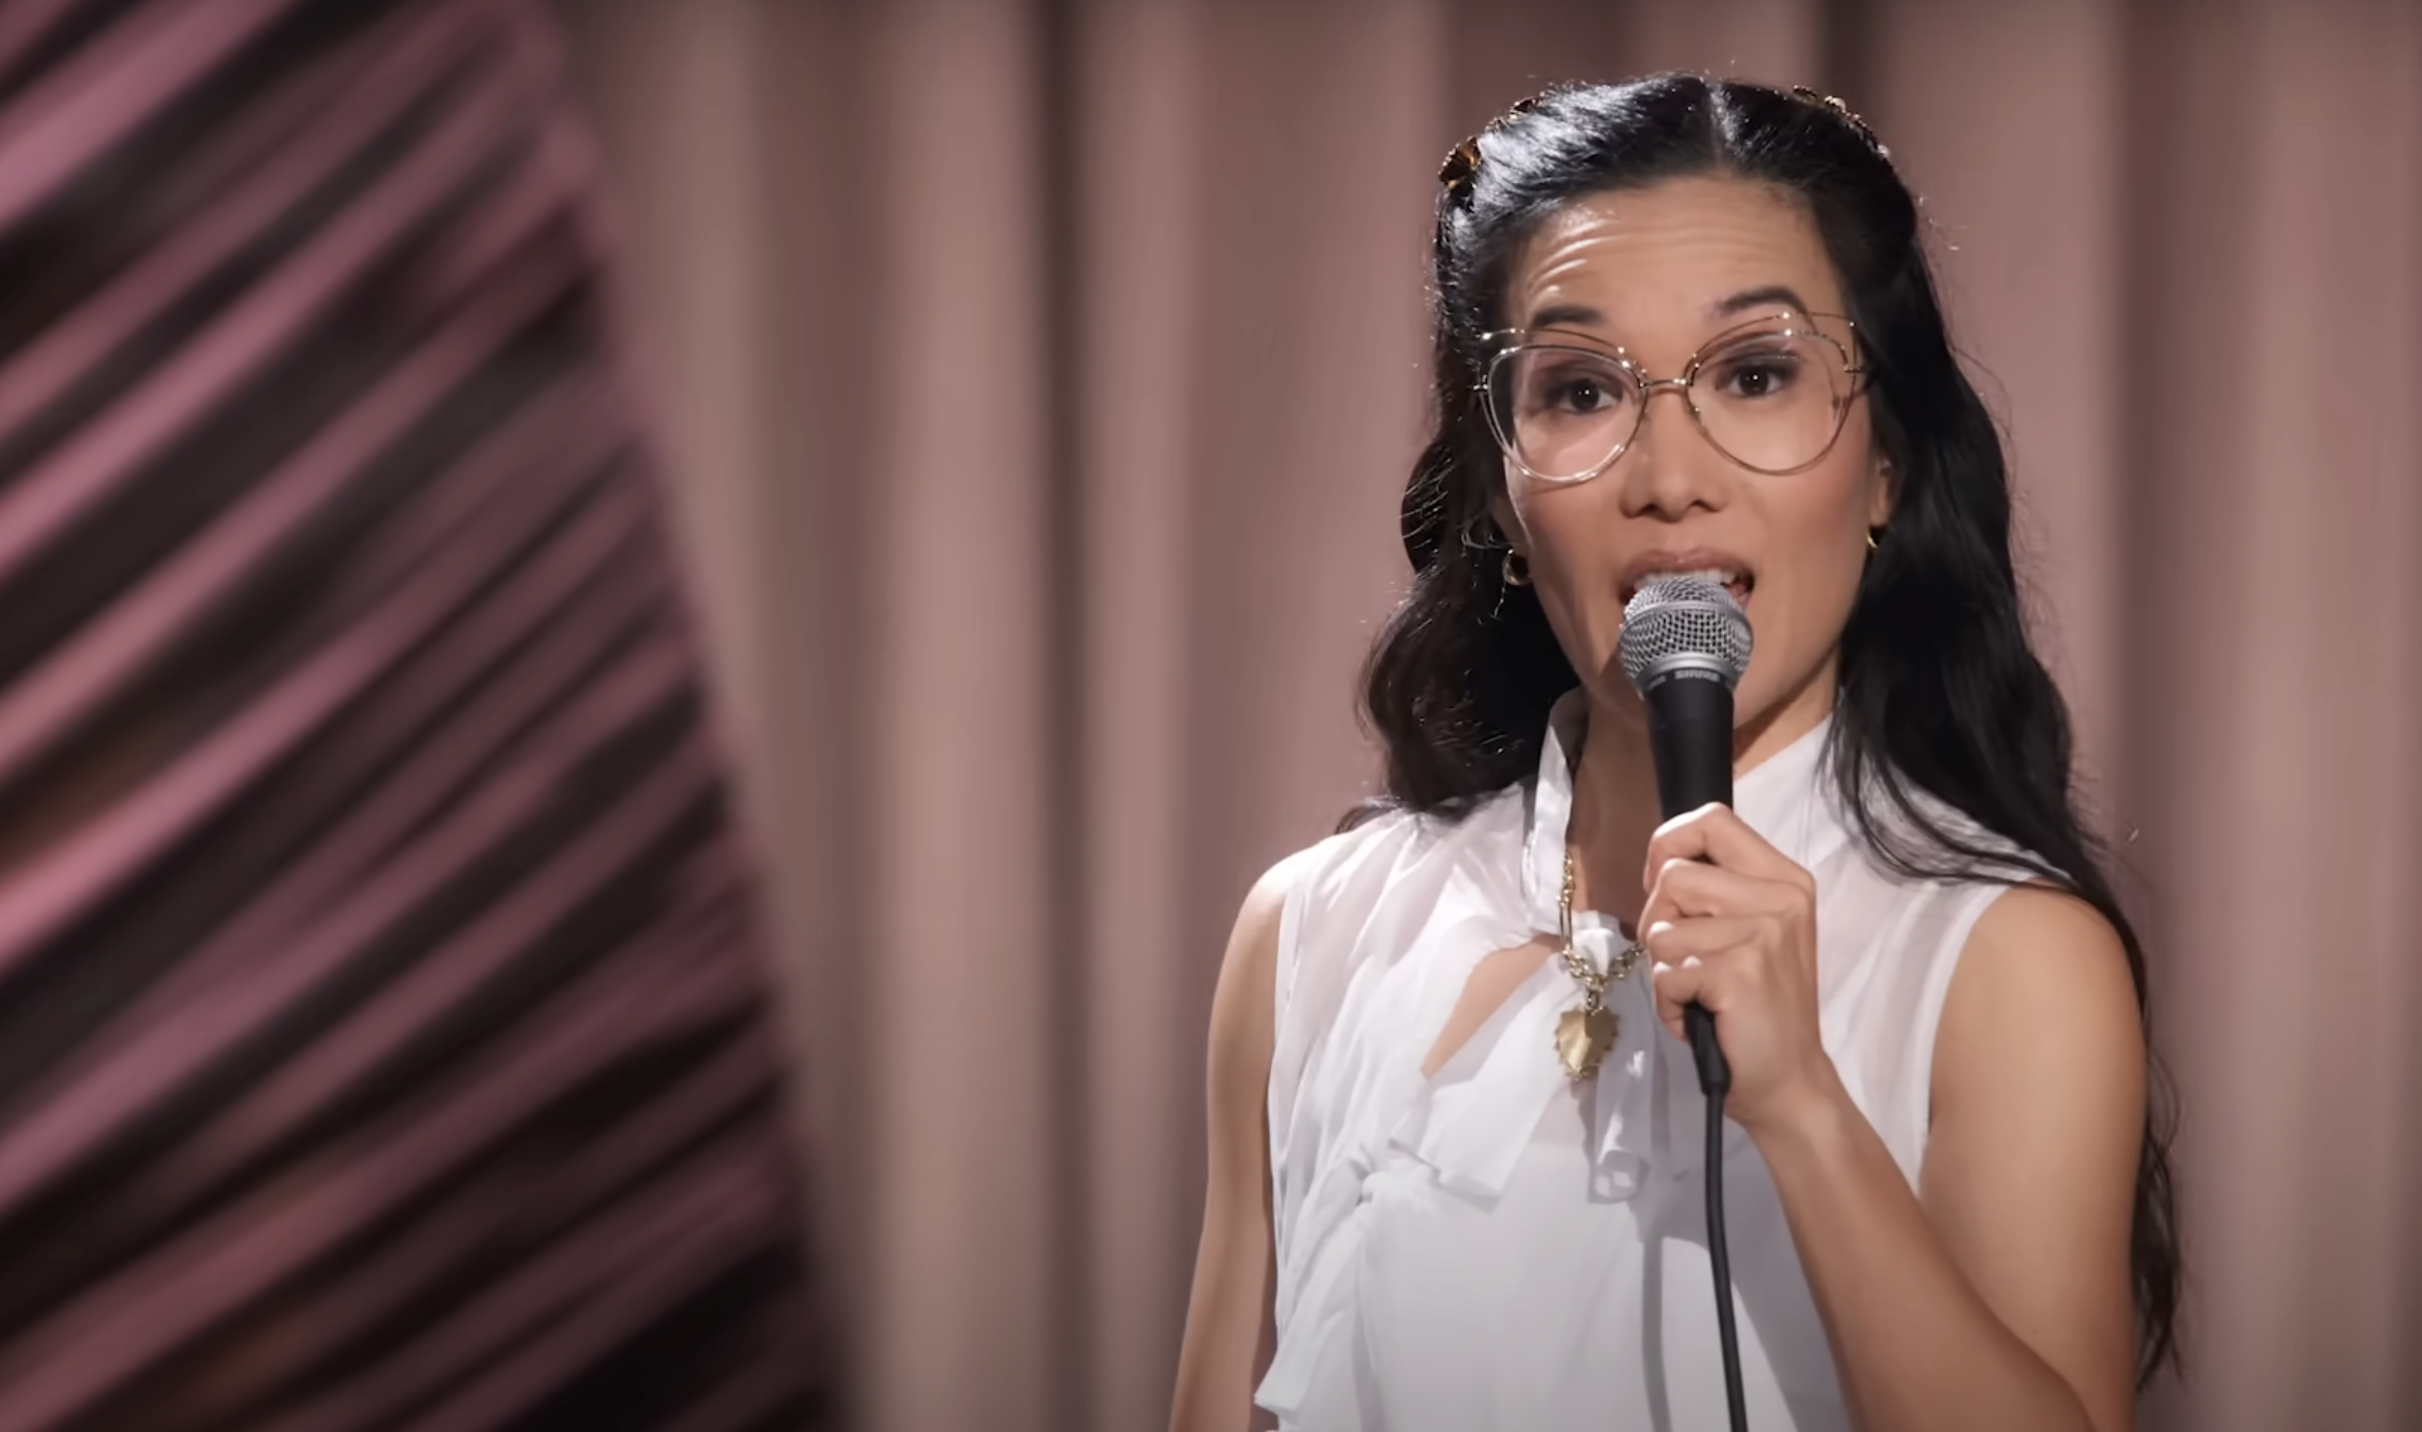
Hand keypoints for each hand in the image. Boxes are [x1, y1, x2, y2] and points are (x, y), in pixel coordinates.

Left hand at [1640, 802, 1838, 1131]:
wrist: (1789, 1080)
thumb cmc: (1758, 1008)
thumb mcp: (1750, 932)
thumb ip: (1716, 891)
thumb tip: (1658, 864)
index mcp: (1784, 879)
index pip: (1711, 820)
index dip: (1668, 845)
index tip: (1660, 884)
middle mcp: (1781, 898)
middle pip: (1672, 876)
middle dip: (1659, 923)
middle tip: (1688, 961)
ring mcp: (1762, 933)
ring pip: (1661, 929)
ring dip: (1665, 970)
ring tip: (1702, 994)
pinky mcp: (1738, 971)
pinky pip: (1665, 973)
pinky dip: (1670, 1003)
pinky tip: (1703, 1017)